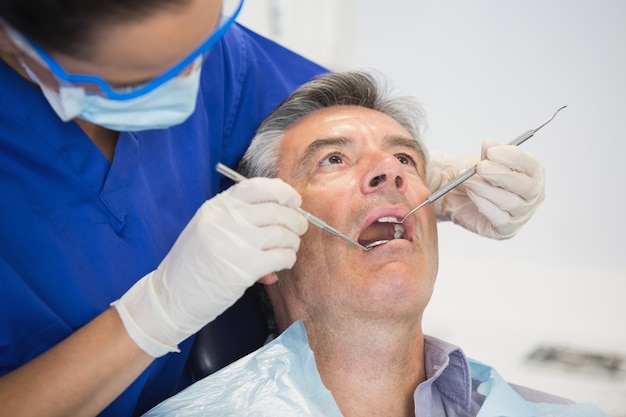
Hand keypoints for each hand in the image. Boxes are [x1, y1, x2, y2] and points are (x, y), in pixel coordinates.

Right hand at [112, 178, 307, 356]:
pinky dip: (288, 259)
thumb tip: (282, 215)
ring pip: (283, 233)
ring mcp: (234, 243)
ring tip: (289, 249)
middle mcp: (224, 220)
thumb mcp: (207, 230)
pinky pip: (281, 257)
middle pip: (276, 209)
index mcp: (215, 207)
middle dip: (295, 219)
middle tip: (299, 228)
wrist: (169, 299)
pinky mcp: (243, 268)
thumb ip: (238, 220)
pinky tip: (282, 264)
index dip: (282, 191)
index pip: (257, 187)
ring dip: (293, 242)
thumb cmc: (192, 266)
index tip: (293, 201)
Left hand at [428, 139, 544, 238]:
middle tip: (480, 167)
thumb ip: (488, 153)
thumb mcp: (481, 159)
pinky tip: (473, 196)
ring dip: (487, 190)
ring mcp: (523, 214)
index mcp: (533, 172)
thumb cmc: (476, 175)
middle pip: (526, 186)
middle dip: (501, 175)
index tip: (491, 152)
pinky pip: (501, 219)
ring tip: (470, 181)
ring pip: (511, 202)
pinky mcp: (507, 229)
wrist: (456, 193)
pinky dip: (485, 206)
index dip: (511, 157)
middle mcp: (533, 194)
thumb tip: (490, 144)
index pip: (530, 164)